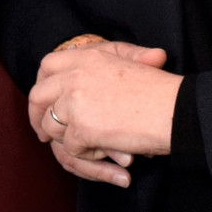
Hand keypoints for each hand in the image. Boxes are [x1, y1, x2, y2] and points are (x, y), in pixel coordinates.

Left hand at [29, 40, 180, 187]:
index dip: (42, 84)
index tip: (45, 100)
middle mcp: (75, 76)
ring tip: (91, 142)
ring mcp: (75, 102)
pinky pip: (70, 147)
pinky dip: (86, 153)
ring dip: (66, 139)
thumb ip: (106, 63)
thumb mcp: (132, 62)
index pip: (47, 64)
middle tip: (43, 133)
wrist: (175, 110)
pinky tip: (107, 149)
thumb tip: (83, 68)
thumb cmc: (160, 91)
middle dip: (36, 116)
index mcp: (87, 57)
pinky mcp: (81, 128)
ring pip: (51, 126)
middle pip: (37, 95)